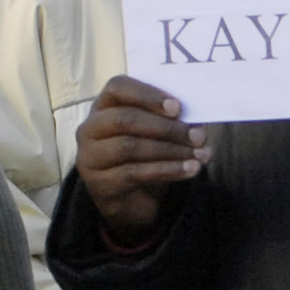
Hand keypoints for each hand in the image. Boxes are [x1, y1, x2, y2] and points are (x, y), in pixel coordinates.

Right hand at [73, 76, 205, 241]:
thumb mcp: (154, 135)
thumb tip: (195, 125)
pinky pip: (135, 173)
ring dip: (171, 150)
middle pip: (124, 119)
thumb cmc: (143, 159)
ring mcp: (90, 157)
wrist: (131, 202)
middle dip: (166, 127)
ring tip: (200, 155)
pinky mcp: (99, 184)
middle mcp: (89, 129)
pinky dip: (167, 170)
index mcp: (102, 107)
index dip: (147, 95)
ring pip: (130, 147)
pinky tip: (189, 170)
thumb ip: (168, 122)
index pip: (117, 88)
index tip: (177, 107)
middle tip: (198, 136)